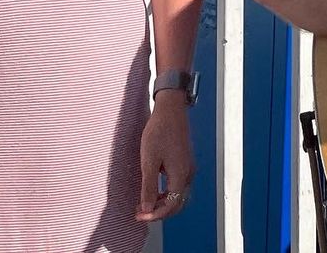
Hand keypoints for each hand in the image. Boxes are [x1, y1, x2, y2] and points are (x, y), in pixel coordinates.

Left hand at [136, 95, 194, 221]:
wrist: (170, 111)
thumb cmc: (159, 132)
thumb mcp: (149, 161)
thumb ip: (148, 187)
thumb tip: (146, 209)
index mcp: (180, 175)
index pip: (171, 205)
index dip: (155, 215)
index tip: (138, 216)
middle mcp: (187, 174)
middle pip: (177, 203)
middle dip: (159, 212)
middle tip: (139, 213)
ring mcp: (187, 168)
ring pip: (177, 195)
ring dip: (161, 203)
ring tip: (142, 204)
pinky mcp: (184, 163)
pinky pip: (177, 186)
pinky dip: (165, 193)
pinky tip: (151, 190)